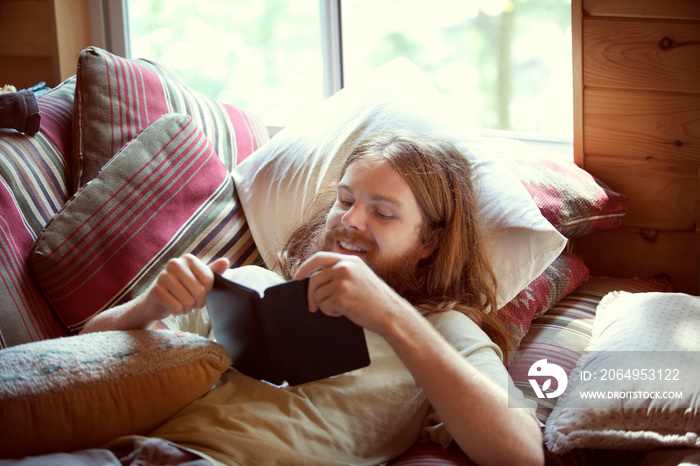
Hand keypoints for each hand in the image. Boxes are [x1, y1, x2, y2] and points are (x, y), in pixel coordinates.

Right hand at [143, 254, 229, 320]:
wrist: (158, 299)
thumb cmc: (183, 288)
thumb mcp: (199, 278)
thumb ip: (213, 271)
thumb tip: (225, 261)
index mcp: (188, 259)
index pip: (209, 279)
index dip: (207, 291)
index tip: (201, 291)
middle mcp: (174, 263)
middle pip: (200, 291)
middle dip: (198, 302)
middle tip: (192, 302)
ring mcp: (163, 276)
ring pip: (188, 301)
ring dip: (188, 308)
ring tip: (183, 304)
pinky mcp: (156, 291)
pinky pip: (177, 308)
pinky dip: (179, 312)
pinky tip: (174, 307)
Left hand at [294, 251, 410, 333]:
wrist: (390, 313)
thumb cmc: (375, 299)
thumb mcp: (361, 276)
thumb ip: (342, 272)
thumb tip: (315, 279)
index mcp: (350, 260)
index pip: (319, 257)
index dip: (306, 266)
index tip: (297, 276)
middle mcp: (345, 267)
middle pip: (314, 279)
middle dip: (311, 295)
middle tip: (312, 306)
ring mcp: (342, 281)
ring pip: (317, 294)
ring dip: (324, 305)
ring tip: (341, 308)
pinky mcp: (341, 297)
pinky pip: (323, 306)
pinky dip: (330, 313)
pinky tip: (343, 313)